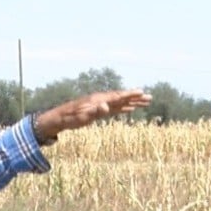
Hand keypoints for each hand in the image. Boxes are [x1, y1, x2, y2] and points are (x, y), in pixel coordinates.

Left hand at [33, 90, 151, 140]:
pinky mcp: (99, 110)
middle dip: (136, 98)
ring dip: (133, 102)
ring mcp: (101, 104)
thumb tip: (107, 107)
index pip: (118, 96)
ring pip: (120, 102)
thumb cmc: (71, 118)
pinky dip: (124, 108)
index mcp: (100, 100)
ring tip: (145, 102)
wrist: (60, 118)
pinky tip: (129, 109)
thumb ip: (95, 111)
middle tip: (150, 97)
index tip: (142, 92)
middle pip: (122, 98)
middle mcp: (102, 100)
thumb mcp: (83, 116)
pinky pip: (115, 108)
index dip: (130, 94)